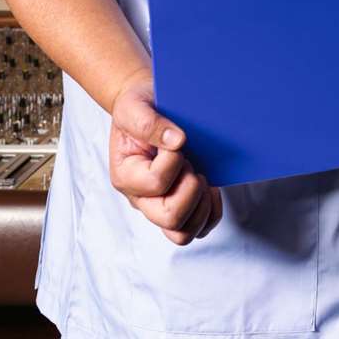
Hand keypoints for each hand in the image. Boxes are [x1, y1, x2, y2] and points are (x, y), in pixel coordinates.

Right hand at [108, 74, 223, 244]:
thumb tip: (176, 142)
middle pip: (169, 218)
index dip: (174, 162)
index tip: (178, 141)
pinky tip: (212, 188)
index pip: (154, 183)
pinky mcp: (181, 206)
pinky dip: (211, 212)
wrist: (150, 107)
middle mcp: (141, 197)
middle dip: (190, 190)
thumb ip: (149, 123)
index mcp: (126, 175)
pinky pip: (199, 228)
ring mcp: (161, 205)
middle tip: (192, 165)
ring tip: (202, 177)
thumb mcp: (134, 106)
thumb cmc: (139, 108)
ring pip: (183, 233)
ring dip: (201, 205)